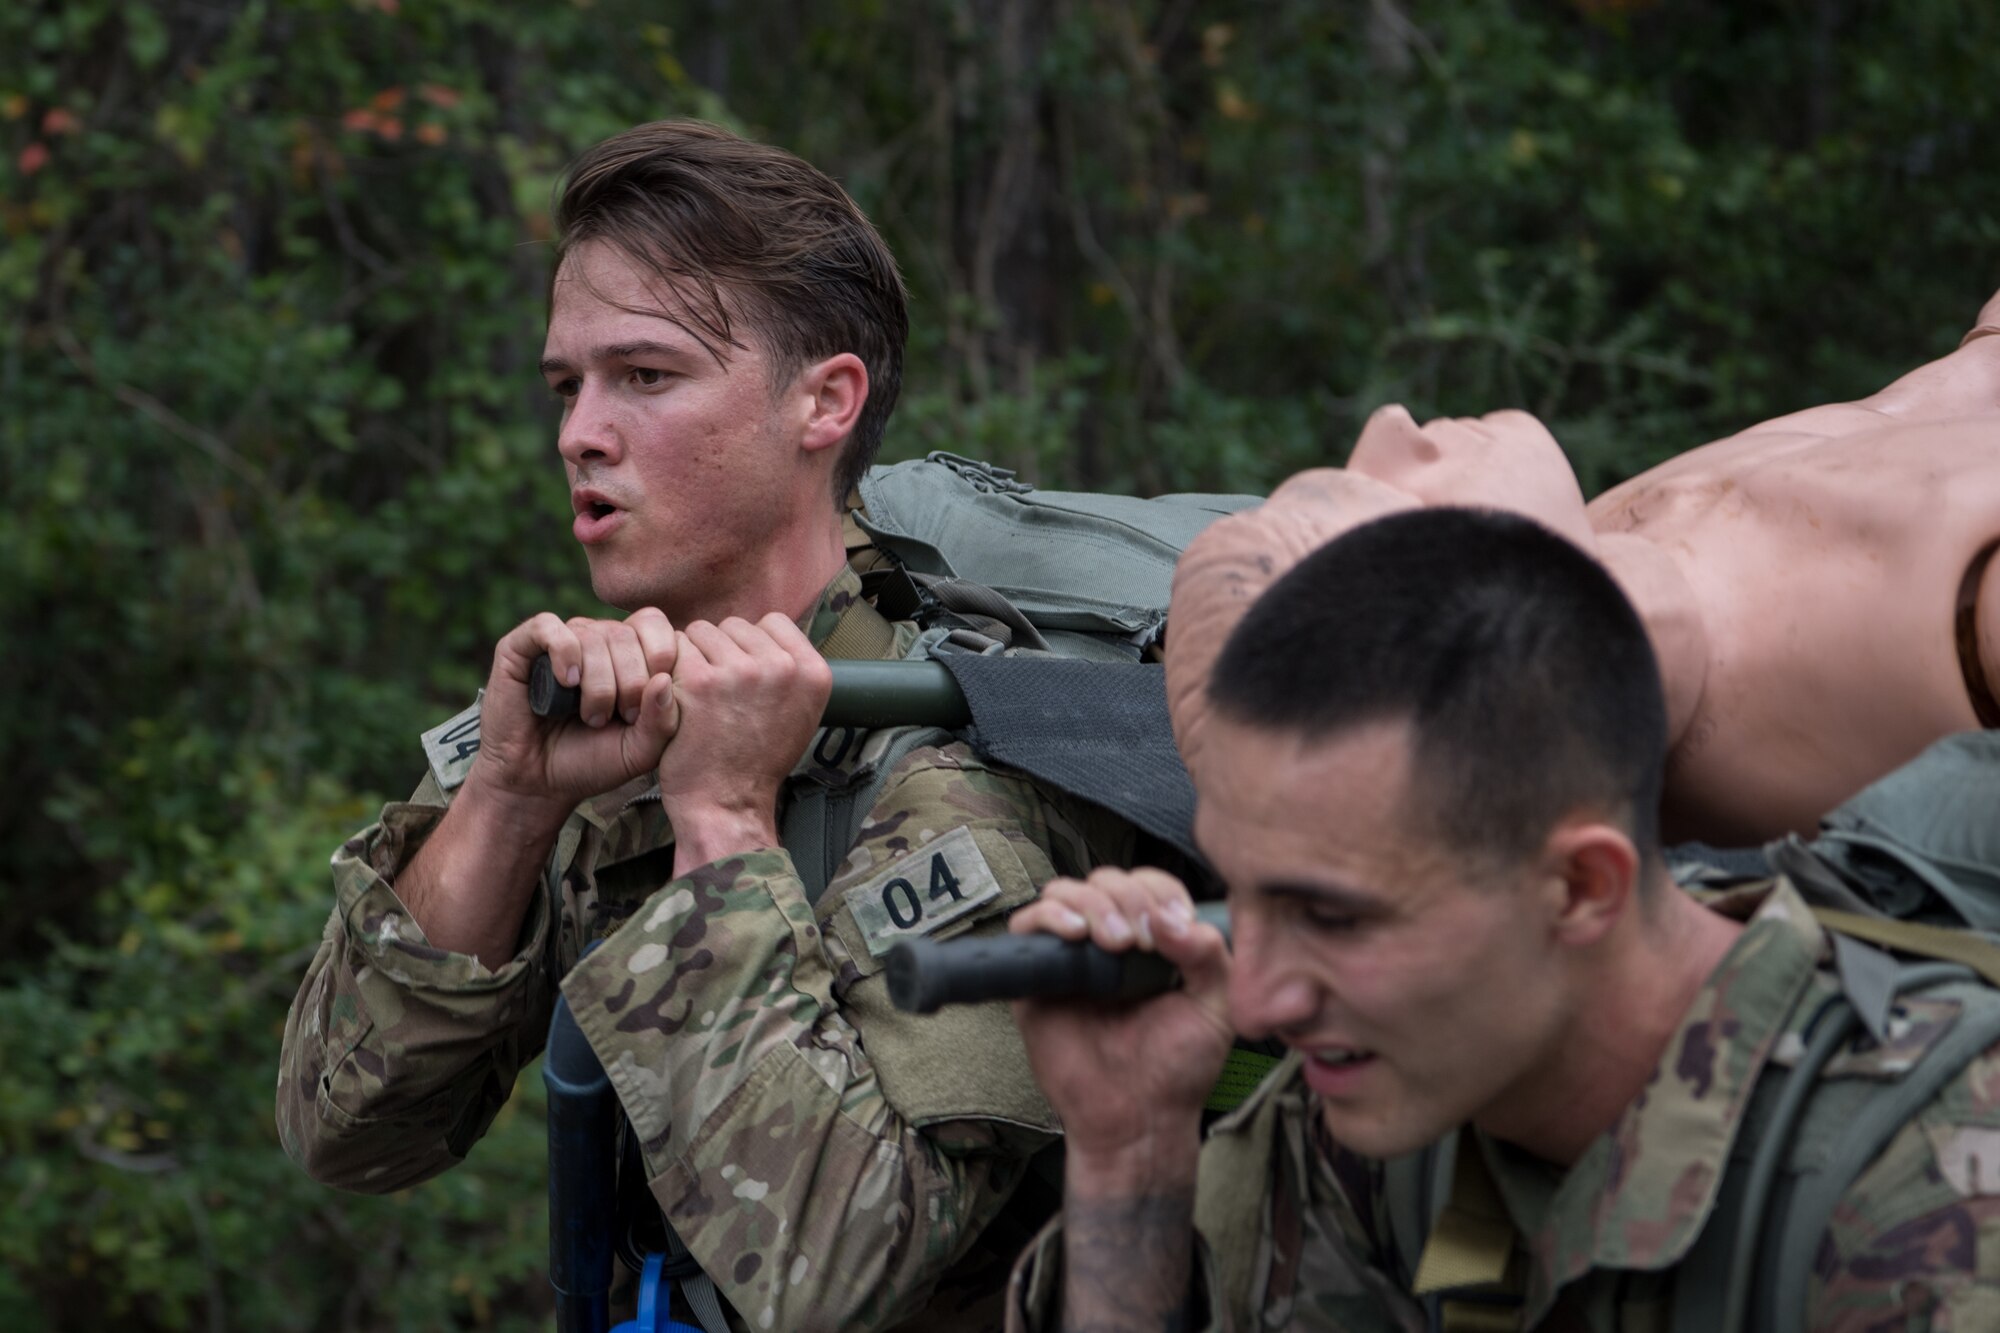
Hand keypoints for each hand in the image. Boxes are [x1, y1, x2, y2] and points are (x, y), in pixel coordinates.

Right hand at [467, 608, 681, 819]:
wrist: (538, 783)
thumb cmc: (594, 762)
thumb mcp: (641, 750)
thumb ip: (664, 720)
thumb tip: (664, 679)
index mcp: (630, 651)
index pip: (655, 624)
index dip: (659, 660)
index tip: (647, 706)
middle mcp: (596, 638)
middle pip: (626, 633)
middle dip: (630, 681)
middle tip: (620, 717)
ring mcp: (560, 639)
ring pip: (592, 635)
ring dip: (598, 683)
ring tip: (592, 717)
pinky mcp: (521, 646)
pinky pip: (549, 627)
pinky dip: (564, 653)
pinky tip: (567, 682)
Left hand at [656, 614, 832, 873]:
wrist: (728, 805)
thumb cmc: (756, 762)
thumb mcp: (799, 714)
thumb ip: (790, 670)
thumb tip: (765, 632)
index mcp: (813, 673)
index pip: (774, 622)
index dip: (752, 644)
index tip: (744, 675)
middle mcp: (782, 667)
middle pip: (735, 625)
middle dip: (721, 650)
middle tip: (718, 692)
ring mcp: (742, 672)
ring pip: (702, 632)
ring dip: (693, 657)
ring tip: (698, 695)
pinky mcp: (701, 681)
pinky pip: (676, 649)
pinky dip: (670, 671)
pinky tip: (677, 699)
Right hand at [1010, 869, 1233, 1165]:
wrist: (1138, 1118)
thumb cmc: (1178, 1067)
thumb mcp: (1215, 1006)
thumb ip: (1208, 953)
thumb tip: (1168, 918)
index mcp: (1155, 940)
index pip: (1150, 885)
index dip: (1160, 894)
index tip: (1173, 927)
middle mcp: (1110, 940)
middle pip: (1107, 881)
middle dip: (1128, 900)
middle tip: (1140, 941)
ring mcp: (1072, 956)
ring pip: (1067, 892)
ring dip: (1092, 904)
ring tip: (1113, 942)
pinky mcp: (1038, 976)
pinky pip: (1028, 924)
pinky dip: (1049, 916)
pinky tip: (1075, 934)